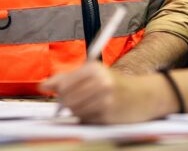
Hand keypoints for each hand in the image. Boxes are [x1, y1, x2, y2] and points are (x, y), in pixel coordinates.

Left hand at [40, 62, 172, 123]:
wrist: (145, 95)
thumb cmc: (115, 84)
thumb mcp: (95, 74)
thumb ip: (68, 79)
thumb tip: (43, 86)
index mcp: (94, 69)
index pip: (63, 83)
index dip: (55, 89)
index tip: (49, 90)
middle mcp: (100, 82)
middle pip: (67, 98)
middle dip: (66, 102)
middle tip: (73, 100)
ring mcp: (105, 100)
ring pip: (75, 110)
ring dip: (77, 110)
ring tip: (89, 104)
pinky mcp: (108, 115)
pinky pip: (86, 119)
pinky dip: (88, 117)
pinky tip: (98, 111)